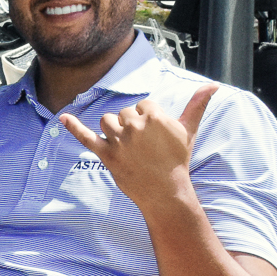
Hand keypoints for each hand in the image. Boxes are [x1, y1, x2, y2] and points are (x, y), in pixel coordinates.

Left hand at [58, 83, 215, 209]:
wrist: (165, 191)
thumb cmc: (177, 160)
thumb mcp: (189, 130)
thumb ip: (198, 104)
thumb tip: (213, 85)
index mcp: (154, 117)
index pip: (143, 105)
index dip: (147, 118)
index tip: (154, 135)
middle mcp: (135, 126)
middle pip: (124, 112)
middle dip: (131, 124)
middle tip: (142, 145)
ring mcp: (119, 140)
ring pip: (107, 121)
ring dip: (113, 128)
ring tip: (125, 144)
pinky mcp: (106, 155)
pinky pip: (86, 137)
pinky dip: (73, 127)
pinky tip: (62, 118)